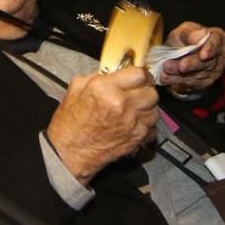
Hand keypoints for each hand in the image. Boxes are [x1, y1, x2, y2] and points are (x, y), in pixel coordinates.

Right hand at [46, 67, 158, 184]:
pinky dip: (146, 125)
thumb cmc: (70, 123)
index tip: (138, 76)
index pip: (139, 74)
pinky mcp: (136, 138)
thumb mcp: (76, 89)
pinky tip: (134, 123)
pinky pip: (153, 127)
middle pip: (151, 91)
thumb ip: (97, 76)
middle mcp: (121, 104)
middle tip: (137, 92)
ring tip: (135, 109)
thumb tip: (113, 71)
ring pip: (155, 110)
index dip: (140, 74)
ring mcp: (131, 122)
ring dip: (147, 108)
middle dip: (145, 90)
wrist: (69, 152)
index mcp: (105, 88)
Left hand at [158, 22, 224, 95]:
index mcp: (217, 38)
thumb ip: (191, 33)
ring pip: (198, 75)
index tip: (203, 55)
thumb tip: (202, 34)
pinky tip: (166, 78)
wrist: (177, 55)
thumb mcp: (183, 31)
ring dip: (181, 75)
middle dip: (192, 65)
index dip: (210, 49)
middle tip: (180, 66)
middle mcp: (218, 57)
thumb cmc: (183, 39)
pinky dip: (177, 82)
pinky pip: (191, 85)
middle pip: (208, 62)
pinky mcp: (203, 84)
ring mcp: (212, 72)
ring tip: (166, 71)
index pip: (217, 42)